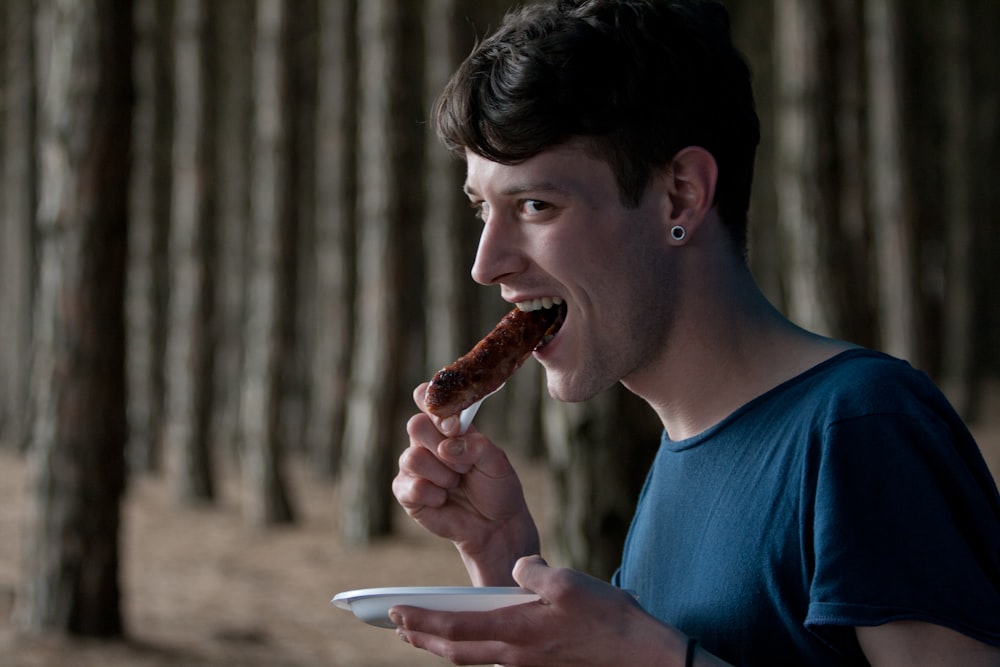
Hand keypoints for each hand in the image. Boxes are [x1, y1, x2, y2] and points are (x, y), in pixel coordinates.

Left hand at [390, 555, 691, 666]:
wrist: (639, 654)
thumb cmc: (605, 617)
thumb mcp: (565, 582)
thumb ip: (530, 571)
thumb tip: (515, 570)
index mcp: (517, 630)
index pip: (456, 628)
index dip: (422, 622)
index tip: (396, 613)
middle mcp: (515, 654)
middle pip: (456, 651)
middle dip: (423, 639)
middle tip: (397, 627)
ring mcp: (527, 664)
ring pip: (473, 658)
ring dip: (444, 646)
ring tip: (425, 634)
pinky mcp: (539, 666)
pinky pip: (495, 659)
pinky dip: (473, 648)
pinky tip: (474, 637)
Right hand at [392, 384, 539, 584]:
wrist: (495, 525)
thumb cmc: (496, 486)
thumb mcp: (497, 461)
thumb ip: (477, 446)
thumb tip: (448, 446)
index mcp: (448, 426)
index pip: (428, 399)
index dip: (434, 405)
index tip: (453, 425)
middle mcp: (427, 442)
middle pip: (416, 425)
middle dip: (442, 447)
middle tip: (465, 465)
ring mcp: (414, 467)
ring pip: (411, 457)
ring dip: (442, 475)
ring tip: (456, 484)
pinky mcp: (406, 492)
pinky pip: (409, 486)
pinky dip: (433, 495)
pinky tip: (444, 500)